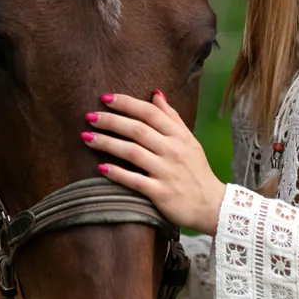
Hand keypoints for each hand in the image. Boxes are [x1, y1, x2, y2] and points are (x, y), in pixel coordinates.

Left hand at [81, 91, 226, 235]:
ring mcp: (166, 172)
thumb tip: (155, 94)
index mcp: (179, 136)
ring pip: (132, 152)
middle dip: (111, 121)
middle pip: (137, 130)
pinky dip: (117, 173)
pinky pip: (135, 180)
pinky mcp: (161, 193)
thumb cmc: (196, 171)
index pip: (150, 113)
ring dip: (107, 143)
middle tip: (89, 116)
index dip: (126, 103)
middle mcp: (172, 150)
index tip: (105, 98)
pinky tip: (100, 167)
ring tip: (87, 137)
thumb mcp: (189, 140)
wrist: (212, 205)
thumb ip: (171, 117)